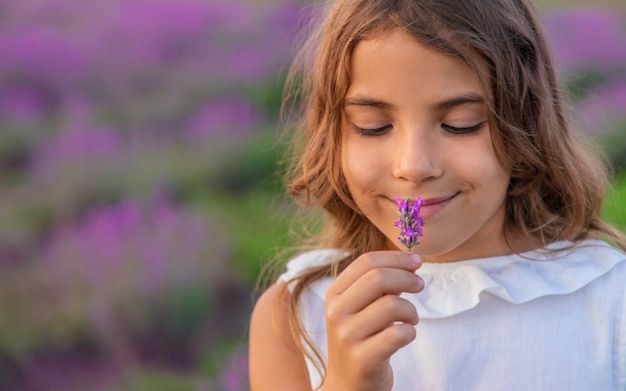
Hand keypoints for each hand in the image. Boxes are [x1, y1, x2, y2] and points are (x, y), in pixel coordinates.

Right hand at [322, 251, 423, 390]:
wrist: (349, 384)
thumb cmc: (362, 338)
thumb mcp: (361, 307)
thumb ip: (378, 284)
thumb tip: (411, 261)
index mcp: (334, 294)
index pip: (366, 262)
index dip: (396, 258)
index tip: (417, 262)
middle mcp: (336, 312)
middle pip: (378, 278)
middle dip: (407, 278)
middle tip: (419, 285)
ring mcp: (347, 336)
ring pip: (392, 305)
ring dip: (411, 310)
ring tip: (411, 319)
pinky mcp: (363, 358)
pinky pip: (399, 334)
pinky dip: (410, 332)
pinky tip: (405, 336)